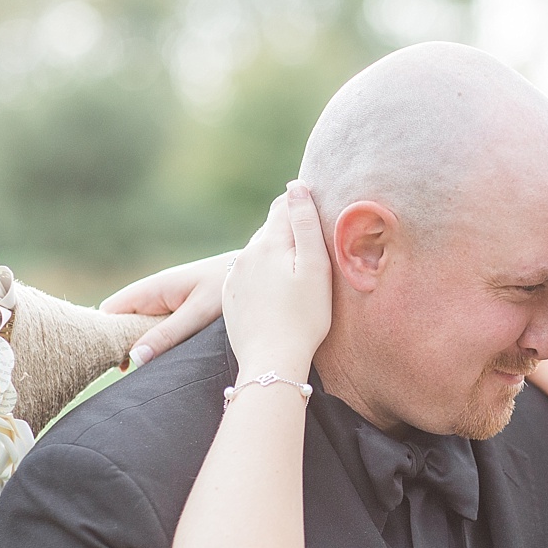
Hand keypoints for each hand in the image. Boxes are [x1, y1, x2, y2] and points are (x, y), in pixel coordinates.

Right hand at [100, 251, 237, 368]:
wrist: (262, 270)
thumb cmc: (229, 286)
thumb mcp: (198, 313)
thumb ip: (168, 334)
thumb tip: (133, 358)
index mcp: (153, 289)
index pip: (110, 311)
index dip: (103, 334)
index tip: (108, 363)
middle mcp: (155, 294)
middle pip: (122, 321)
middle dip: (120, 345)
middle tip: (128, 375)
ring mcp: (168, 302)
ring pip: (140, 326)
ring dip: (140, 347)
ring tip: (145, 374)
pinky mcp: (181, 310)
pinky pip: (158, 328)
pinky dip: (156, 344)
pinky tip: (164, 363)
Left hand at [224, 181, 330, 378]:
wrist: (272, 360)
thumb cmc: (304, 317)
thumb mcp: (315, 268)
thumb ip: (305, 223)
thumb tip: (296, 187)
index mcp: (269, 243)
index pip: (284, 206)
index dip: (301, 204)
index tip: (317, 211)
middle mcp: (246, 255)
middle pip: (270, 229)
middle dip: (288, 231)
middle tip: (311, 246)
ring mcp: (235, 277)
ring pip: (258, 253)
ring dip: (275, 255)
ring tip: (295, 273)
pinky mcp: (231, 298)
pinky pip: (248, 276)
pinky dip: (263, 277)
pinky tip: (277, 294)